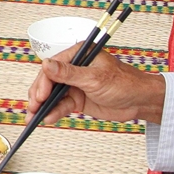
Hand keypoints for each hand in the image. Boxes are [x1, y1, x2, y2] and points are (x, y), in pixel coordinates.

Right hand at [27, 46, 167, 124]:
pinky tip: (48, 118)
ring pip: (52, 95)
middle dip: (39, 95)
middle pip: (49, 81)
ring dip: (43, 106)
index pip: (53, 66)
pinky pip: (61, 105)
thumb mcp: (94, 78)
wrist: (140, 101)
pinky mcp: (78, 98)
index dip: (43, 81)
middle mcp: (74, 68)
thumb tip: (47, 64)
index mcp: (78, 54)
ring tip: (35, 117)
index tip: (39, 95)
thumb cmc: (124, 83)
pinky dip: (54, 112)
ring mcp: (75, 84)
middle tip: (33, 108)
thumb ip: (69, 73)